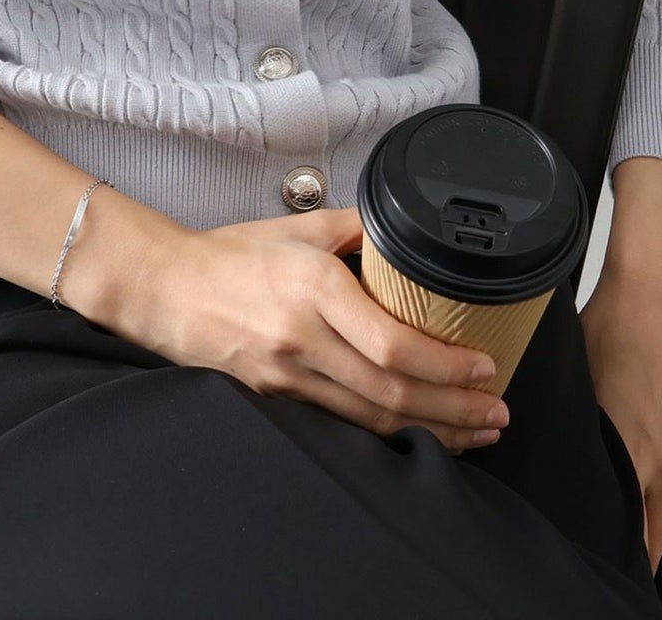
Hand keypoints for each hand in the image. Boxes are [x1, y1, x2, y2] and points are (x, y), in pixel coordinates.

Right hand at [123, 206, 509, 454]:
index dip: (445, 365)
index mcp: (313, 288)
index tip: (483, 366)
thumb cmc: (227, 256)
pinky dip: (387, 434)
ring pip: (371, 418)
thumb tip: (403, 230)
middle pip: (392, 391)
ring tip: (474, 432)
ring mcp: (286, 376)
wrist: (165, 289)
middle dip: (455, 409)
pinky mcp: (275, 400)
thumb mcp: (296, 228)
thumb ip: (355, 227)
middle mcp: (302, 338)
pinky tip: (417, 434)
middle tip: (496, 412)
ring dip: (432, 429)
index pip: (392, 343)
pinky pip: (342, 424)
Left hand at [579, 161, 661, 571]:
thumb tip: (545, 446)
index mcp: (641, 452)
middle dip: (634, 536)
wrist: (660, 285)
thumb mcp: (578, 381)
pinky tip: (640, 458)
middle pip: (658, 523)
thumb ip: (571, 425)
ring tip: (618, 504)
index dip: (614, 544)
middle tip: (602, 535)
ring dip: (653, 506)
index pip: (635, 528)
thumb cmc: (616, 323)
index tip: (592, 547)